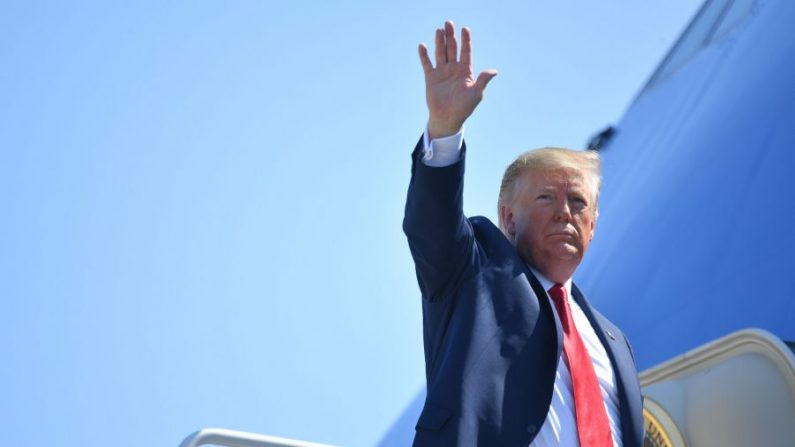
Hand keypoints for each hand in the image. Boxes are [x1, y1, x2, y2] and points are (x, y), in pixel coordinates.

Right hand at [419, 21, 496, 139]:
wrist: (448, 119)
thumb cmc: (464, 108)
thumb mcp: (476, 94)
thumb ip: (483, 80)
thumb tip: (494, 71)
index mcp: (465, 71)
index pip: (466, 51)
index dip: (466, 40)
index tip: (465, 29)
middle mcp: (453, 69)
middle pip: (452, 48)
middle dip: (451, 36)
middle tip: (449, 23)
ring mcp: (442, 72)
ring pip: (440, 53)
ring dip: (439, 42)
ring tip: (439, 30)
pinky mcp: (431, 78)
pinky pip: (427, 64)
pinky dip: (424, 55)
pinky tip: (423, 46)